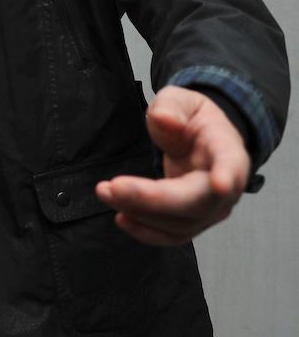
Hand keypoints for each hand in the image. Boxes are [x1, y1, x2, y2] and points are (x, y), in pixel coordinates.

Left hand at [96, 86, 250, 246]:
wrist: (200, 140)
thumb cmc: (191, 118)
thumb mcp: (179, 100)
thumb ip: (171, 107)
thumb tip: (164, 120)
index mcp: (227, 150)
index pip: (231, 164)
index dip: (227, 175)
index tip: (220, 184)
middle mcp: (227, 186)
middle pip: (196, 202)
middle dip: (152, 199)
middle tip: (113, 187)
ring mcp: (212, 209)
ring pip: (181, 224)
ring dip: (140, 213)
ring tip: (105, 192)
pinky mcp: (194, 221)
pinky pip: (173, 235)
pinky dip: (146, 231)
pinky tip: (122, 217)